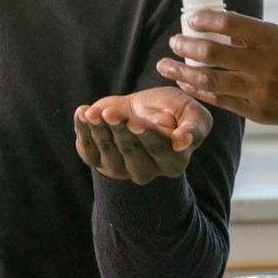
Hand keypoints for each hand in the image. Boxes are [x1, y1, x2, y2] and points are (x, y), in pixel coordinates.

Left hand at [74, 87, 212, 183]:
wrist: (141, 107)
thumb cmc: (171, 109)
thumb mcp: (191, 112)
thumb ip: (194, 126)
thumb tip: (182, 143)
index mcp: (173, 161)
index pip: (158, 149)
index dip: (146, 136)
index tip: (135, 123)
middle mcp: (147, 170)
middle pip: (130, 151)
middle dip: (119, 129)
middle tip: (110, 112)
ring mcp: (120, 169)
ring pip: (107, 150)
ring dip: (99, 128)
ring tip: (93, 112)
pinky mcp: (98, 160)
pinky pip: (87, 150)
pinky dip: (83, 130)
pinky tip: (83, 112)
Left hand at [156, 10, 277, 127]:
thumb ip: (257, 36)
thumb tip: (220, 30)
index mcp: (274, 39)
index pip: (229, 24)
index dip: (204, 20)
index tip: (191, 20)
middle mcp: (264, 65)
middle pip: (212, 54)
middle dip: (185, 46)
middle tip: (173, 42)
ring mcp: (260, 91)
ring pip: (210, 81)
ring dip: (182, 72)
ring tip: (165, 66)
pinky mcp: (258, 112)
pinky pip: (221, 101)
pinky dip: (200, 91)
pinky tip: (187, 84)